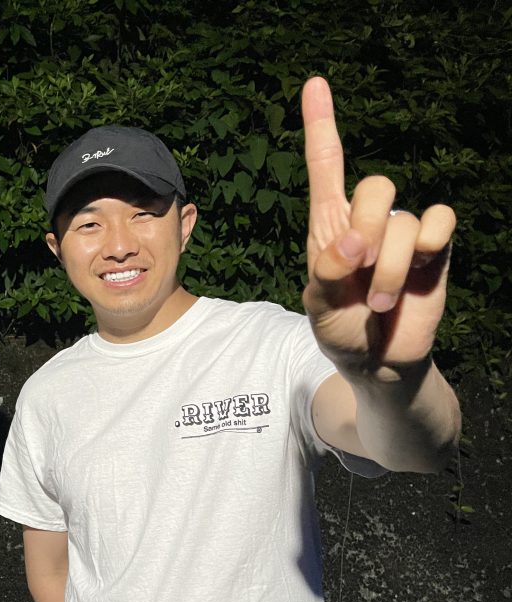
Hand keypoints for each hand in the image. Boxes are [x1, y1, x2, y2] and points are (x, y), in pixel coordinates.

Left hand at [300, 77, 455, 376]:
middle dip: (367, 231)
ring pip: (406, 220)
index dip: (321, 126)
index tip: (315, 84)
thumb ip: (329, 271)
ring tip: (380, 303)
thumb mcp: (319, 305)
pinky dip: (428, 248)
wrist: (377, 362)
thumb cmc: (341, 330)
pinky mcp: (436, 248)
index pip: (326, 167)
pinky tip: (419, 271)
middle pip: (376, 186)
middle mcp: (368, 221)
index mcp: (329, 227)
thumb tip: (356, 242)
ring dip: (391, 269)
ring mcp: (404, 233)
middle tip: (358, 273)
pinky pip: (441, 220)